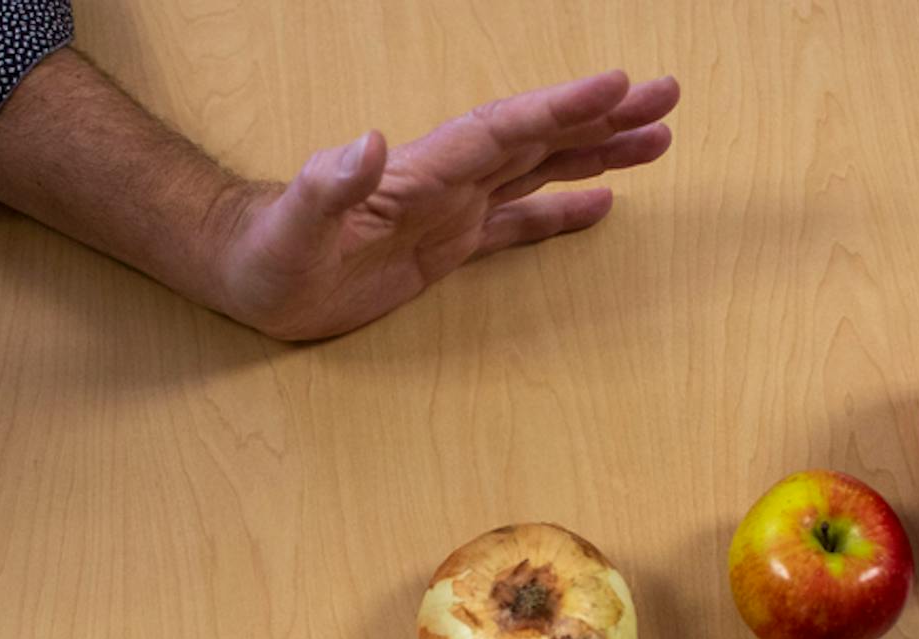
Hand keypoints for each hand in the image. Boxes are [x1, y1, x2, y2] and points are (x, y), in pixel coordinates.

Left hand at [214, 70, 680, 339]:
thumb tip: (367, 141)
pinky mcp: (446, 247)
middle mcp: (447, 181)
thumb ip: (329, 183)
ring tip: (658, 138)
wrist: (251, 274)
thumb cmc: (269, 253)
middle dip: (602, 115)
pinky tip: (603, 203)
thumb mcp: (295, 225)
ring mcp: (451, 210)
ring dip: (596, 151)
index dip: (560, 107)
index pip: (506, 131)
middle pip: (539, 137)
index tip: (618, 82)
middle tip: (667, 94)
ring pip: (540, 170)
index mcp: (423, 173)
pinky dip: (562, 212)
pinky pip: (518, 223)